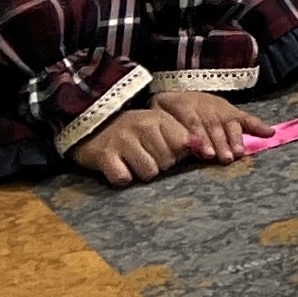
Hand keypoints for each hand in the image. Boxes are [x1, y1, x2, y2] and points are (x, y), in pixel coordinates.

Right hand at [69, 102, 207, 187]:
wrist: (92, 127)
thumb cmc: (133, 131)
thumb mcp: (158, 126)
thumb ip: (181, 137)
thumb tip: (205, 152)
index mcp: (160, 118)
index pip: (184, 145)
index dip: (176, 154)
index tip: (165, 151)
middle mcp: (143, 125)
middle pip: (167, 162)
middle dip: (158, 165)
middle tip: (143, 155)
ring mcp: (122, 140)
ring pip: (148, 173)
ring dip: (140, 173)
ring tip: (131, 161)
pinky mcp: (104, 155)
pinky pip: (123, 179)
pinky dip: (121, 177)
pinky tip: (117, 166)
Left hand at [145, 84, 272, 160]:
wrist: (176, 88)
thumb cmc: (166, 107)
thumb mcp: (158, 110)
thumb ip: (163, 124)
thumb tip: (169, 142)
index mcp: (185, 106)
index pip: (195, 123)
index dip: (202, 138)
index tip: (207, 153)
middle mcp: (206, 106)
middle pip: (215, 125)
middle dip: (221, 142)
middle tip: (225, 157)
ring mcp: (220, 108)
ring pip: (229, 123)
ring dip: (235, 138)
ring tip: (239, 152)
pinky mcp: (231, 110)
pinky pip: (246, 118)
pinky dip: (258, 125)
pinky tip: (269, 133)